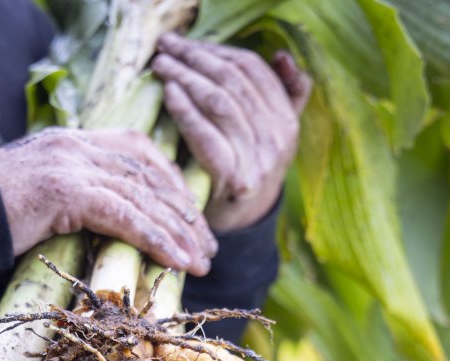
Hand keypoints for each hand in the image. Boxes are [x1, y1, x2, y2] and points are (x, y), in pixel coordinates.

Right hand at [0, 127, 217, 274]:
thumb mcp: (43, 202)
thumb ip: (77, 202)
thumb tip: (111, 232)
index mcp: (72, 142)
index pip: (138, 151)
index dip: (171, 183)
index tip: (192, 216)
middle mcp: (76, 145)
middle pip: (149, 174)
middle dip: (184, 212)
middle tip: (208, 246)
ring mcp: (71, 163)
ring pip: (143, 196)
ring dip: (178, 232)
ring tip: (202, 261)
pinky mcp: (65, 190)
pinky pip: (126, 215)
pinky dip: (156, 239)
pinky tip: (178, 260)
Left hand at [153, 35, 311, 232]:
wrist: (240, 228)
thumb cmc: (246, 172)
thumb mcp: (271, 137)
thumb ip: (284, 97)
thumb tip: (283, 57)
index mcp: (288, 123)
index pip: (253, 71)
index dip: (218, 51)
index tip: (188, 43)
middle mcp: (278, 140)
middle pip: (234, 83)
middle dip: (196, 58)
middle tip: (166, 46)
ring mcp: (257, 162)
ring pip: (219, 103)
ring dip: (186, 77)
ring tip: (161, 65)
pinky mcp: (233, 181)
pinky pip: (207, 136)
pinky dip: (186, 111)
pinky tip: (169, 94)